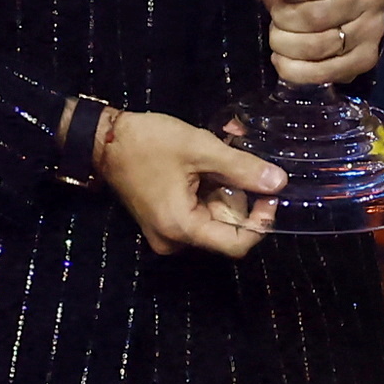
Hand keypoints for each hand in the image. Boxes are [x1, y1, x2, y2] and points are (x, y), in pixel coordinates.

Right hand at [97, 108, 282, 257]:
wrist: (103, 139)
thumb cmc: (148, 143)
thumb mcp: (201, 150)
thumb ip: (243, 168)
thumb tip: (280, 183)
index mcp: (181, 228)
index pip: (237, 244)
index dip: (260, 222)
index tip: (269, 194)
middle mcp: (174, 239)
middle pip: (226, 229)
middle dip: (241, 197)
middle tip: (242, 162)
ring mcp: (166, 231)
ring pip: (214, 218)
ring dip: (226, 189)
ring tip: (223, 156)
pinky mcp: (163, 219)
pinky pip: (198, 211)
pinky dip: (210, 190)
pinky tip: (209, 164)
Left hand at [255, 0, 383, 90]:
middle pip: (315, 18)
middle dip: (283, 22)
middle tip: (276, 18)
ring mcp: (374, 31)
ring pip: (319, 47)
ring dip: (287, 46)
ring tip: (280, 38)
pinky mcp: (367, 58)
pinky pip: (329, 73)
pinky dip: (298, 72)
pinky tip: (285, 61)